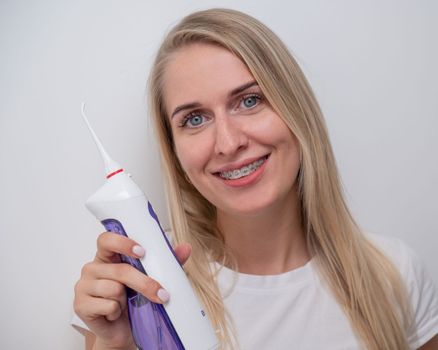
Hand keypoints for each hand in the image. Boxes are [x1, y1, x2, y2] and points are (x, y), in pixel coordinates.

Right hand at [73, 232, 190, 349]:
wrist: (121, 330)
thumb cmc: (132, 300)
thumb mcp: (150, 277)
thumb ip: (166, 261)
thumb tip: (186, 247)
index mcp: (106, 256)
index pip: (106, 239)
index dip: (122, 242)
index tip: (142, 251)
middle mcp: (92, 268)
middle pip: (119, 269)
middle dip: (144, 283)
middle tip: (161, 293)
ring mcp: (83, 286)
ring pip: (114, 288)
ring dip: (127, 300)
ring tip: (126, 304)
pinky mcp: (81, 305)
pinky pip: (107, 305)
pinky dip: (116, 311)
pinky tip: (114, 313)